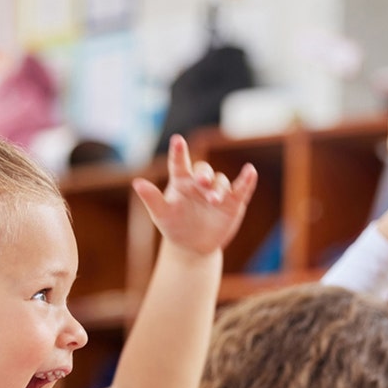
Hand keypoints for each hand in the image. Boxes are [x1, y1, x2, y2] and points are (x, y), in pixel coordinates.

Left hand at [132, 135, 255, 255]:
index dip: (178, 152)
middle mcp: (200, 183)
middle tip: (202, 181)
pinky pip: (242, 188)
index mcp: (181, 182)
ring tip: (214, 201)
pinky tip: (250, 171)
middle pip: (204, 171)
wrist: (193, 246)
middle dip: (204, 174)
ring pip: (221, 182)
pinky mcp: (233, 202)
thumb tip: (137, 182)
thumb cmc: (174, 227)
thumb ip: (152, 198)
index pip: (179, 164)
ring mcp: (217, 191)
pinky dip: (247, 180)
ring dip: (219, 188)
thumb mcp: (161, 214)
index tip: (177, 140)